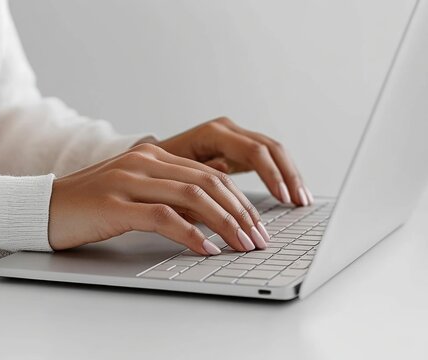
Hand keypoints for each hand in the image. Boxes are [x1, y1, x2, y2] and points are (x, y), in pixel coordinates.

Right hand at [49, 144, 269, 254]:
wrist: (44, 207)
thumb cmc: (91, 205)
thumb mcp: (134, 193)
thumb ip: (168, 197)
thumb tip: (209, 219)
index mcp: (152, 156)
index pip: (209, 173)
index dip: (239, 200)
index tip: (256, 224)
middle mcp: (144, 161)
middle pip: (209, 182)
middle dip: (241, 212)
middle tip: (259, 238)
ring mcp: (129, 179)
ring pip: (193, 196)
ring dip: (225, 223)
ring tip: (243, 245)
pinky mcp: (115, 203)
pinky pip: (163, 216)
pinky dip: (191, 234)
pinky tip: (207, 249)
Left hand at [157, 117, 312, 205]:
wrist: (148, 163)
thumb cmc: (158, 172)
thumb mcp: (174, 176)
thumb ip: (200, 174)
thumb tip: (224, 168)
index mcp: (212, 133)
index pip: (253, 150)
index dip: (271, 175)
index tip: (283, 198)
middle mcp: (226, 130)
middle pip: (269, 147)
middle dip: (287, 175)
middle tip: (299, 202)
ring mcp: (233, 137)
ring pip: (273, 152)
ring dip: (289, 175)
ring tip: (302, 201)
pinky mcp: (237, 149)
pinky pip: (267, 159)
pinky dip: (280, 175)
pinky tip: (290, 195)